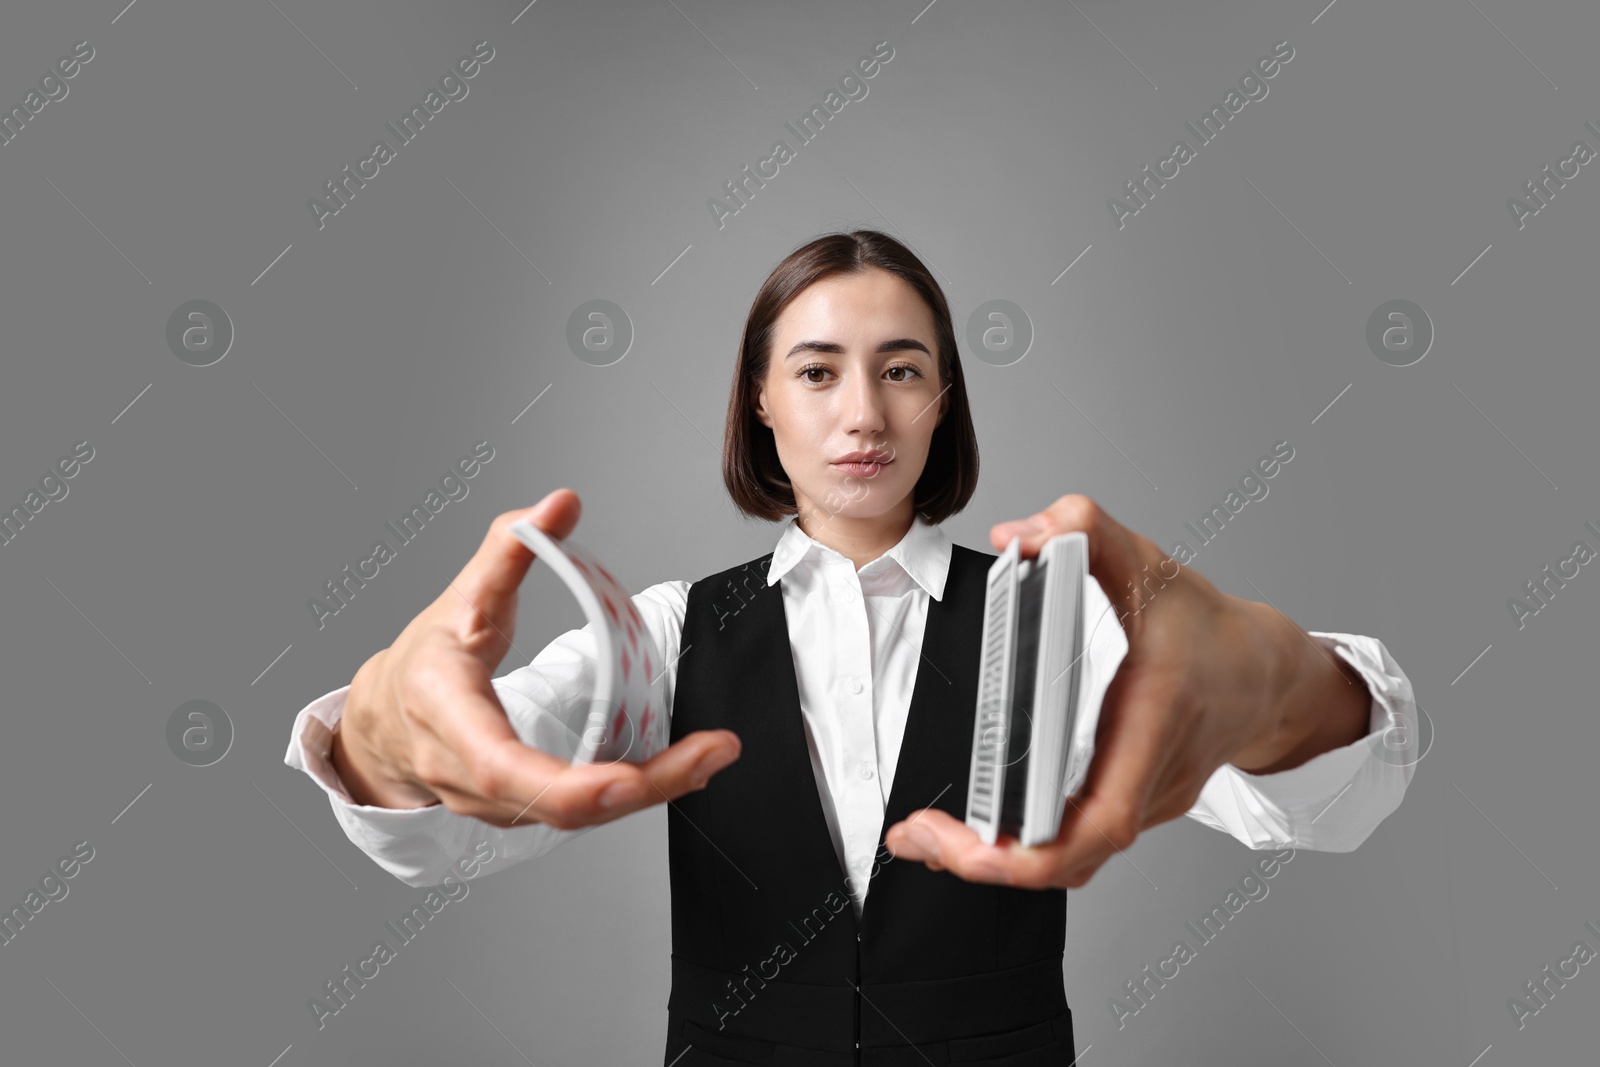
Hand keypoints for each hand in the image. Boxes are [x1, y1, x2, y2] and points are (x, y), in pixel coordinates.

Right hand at [332, 487, 741, 828]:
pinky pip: (578, 814)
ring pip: (574, 818)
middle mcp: (465, 772)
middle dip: (643, 787)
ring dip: (649, 792)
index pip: (502, 765)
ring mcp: (490, 804)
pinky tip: (678, 770)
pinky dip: (631, 795)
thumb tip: (559, 503)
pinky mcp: (517, 813)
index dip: (564, 782)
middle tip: (713, 754)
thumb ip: (510, 546)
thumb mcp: (462, 595)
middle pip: (557, 804)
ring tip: (710, 757)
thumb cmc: (426, 659)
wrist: (385, 720)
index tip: (626, 778)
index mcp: (447, 713)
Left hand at [883, 494, 1363, 888]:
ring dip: (996, 860)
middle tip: (918, 840)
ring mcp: (1145, 801)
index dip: (1033, 851)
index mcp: (1152, 722)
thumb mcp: (1147, 561)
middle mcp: (1151, 777)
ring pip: (1072, 862)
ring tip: (928, 839)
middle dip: (987, 863)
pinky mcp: (1133, 806)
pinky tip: (973, 830)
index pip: (1101, 821)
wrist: (1264, 672)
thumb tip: (1019, 534)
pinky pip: (1076, 844)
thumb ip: (1084, 529)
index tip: (968, 842)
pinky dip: (1022, 847)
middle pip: (1073, 860)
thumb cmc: (1207, 626)